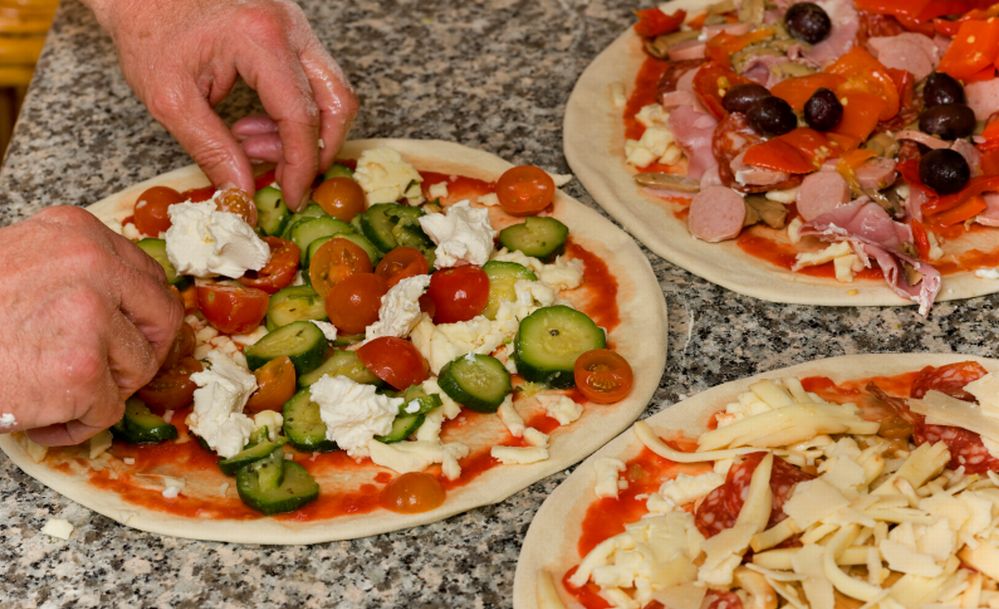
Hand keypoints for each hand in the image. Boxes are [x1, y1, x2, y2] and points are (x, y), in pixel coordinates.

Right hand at [0, 207, 182, 444]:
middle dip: (137, 356)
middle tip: (102, 375)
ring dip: (99, 393)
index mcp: (78, 233)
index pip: (150, 279)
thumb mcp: (21, 264)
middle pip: (161, 321)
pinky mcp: (82, 370)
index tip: (129, 339)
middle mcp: (92, 264)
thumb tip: (131, 308)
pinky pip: (108, 411)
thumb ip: (75, 275)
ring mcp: (90, 316)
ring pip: (136, 369)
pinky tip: (37, 416)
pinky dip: (75, 426)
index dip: (142, 319)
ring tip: (46, 390)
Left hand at [85, 0, 357, 209]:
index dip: (301, 165)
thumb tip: (242, 192)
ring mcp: (296, 27)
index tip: (291, 196)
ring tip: (249, 145)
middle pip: (337, 102)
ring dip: (302, 134)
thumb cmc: (149, 32)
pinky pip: (313, 83)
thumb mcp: (170, 100)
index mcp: (260, 39)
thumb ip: (211, 150)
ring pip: (332, 93)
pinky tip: (255, 126)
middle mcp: (290, 28)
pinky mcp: (292, 34)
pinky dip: (293, 115)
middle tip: (284, 177)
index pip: (301, 116)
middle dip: (317, 150)